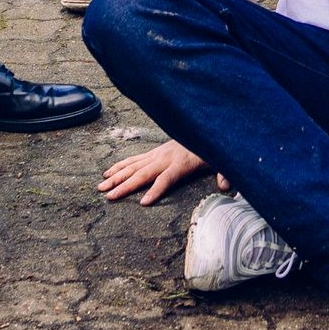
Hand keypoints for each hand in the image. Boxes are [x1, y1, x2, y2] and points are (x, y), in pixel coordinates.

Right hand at [97, 139, 219, 205]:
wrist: (202, 126)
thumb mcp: (220, 160)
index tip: (143, 203)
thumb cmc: (210, 148)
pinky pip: (132, 160)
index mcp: (180, 163)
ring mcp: (156, 154)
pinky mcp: (153, 153)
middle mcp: (164, 159)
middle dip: (125, 186)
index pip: (166, 179)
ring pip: (133, 167)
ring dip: (116, 177)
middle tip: (109, 196)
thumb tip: (227, 187)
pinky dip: (119, 166)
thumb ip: (224, 173)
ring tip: (101, 187)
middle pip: (142, 174)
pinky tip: (107, 173)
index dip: (155, 190)